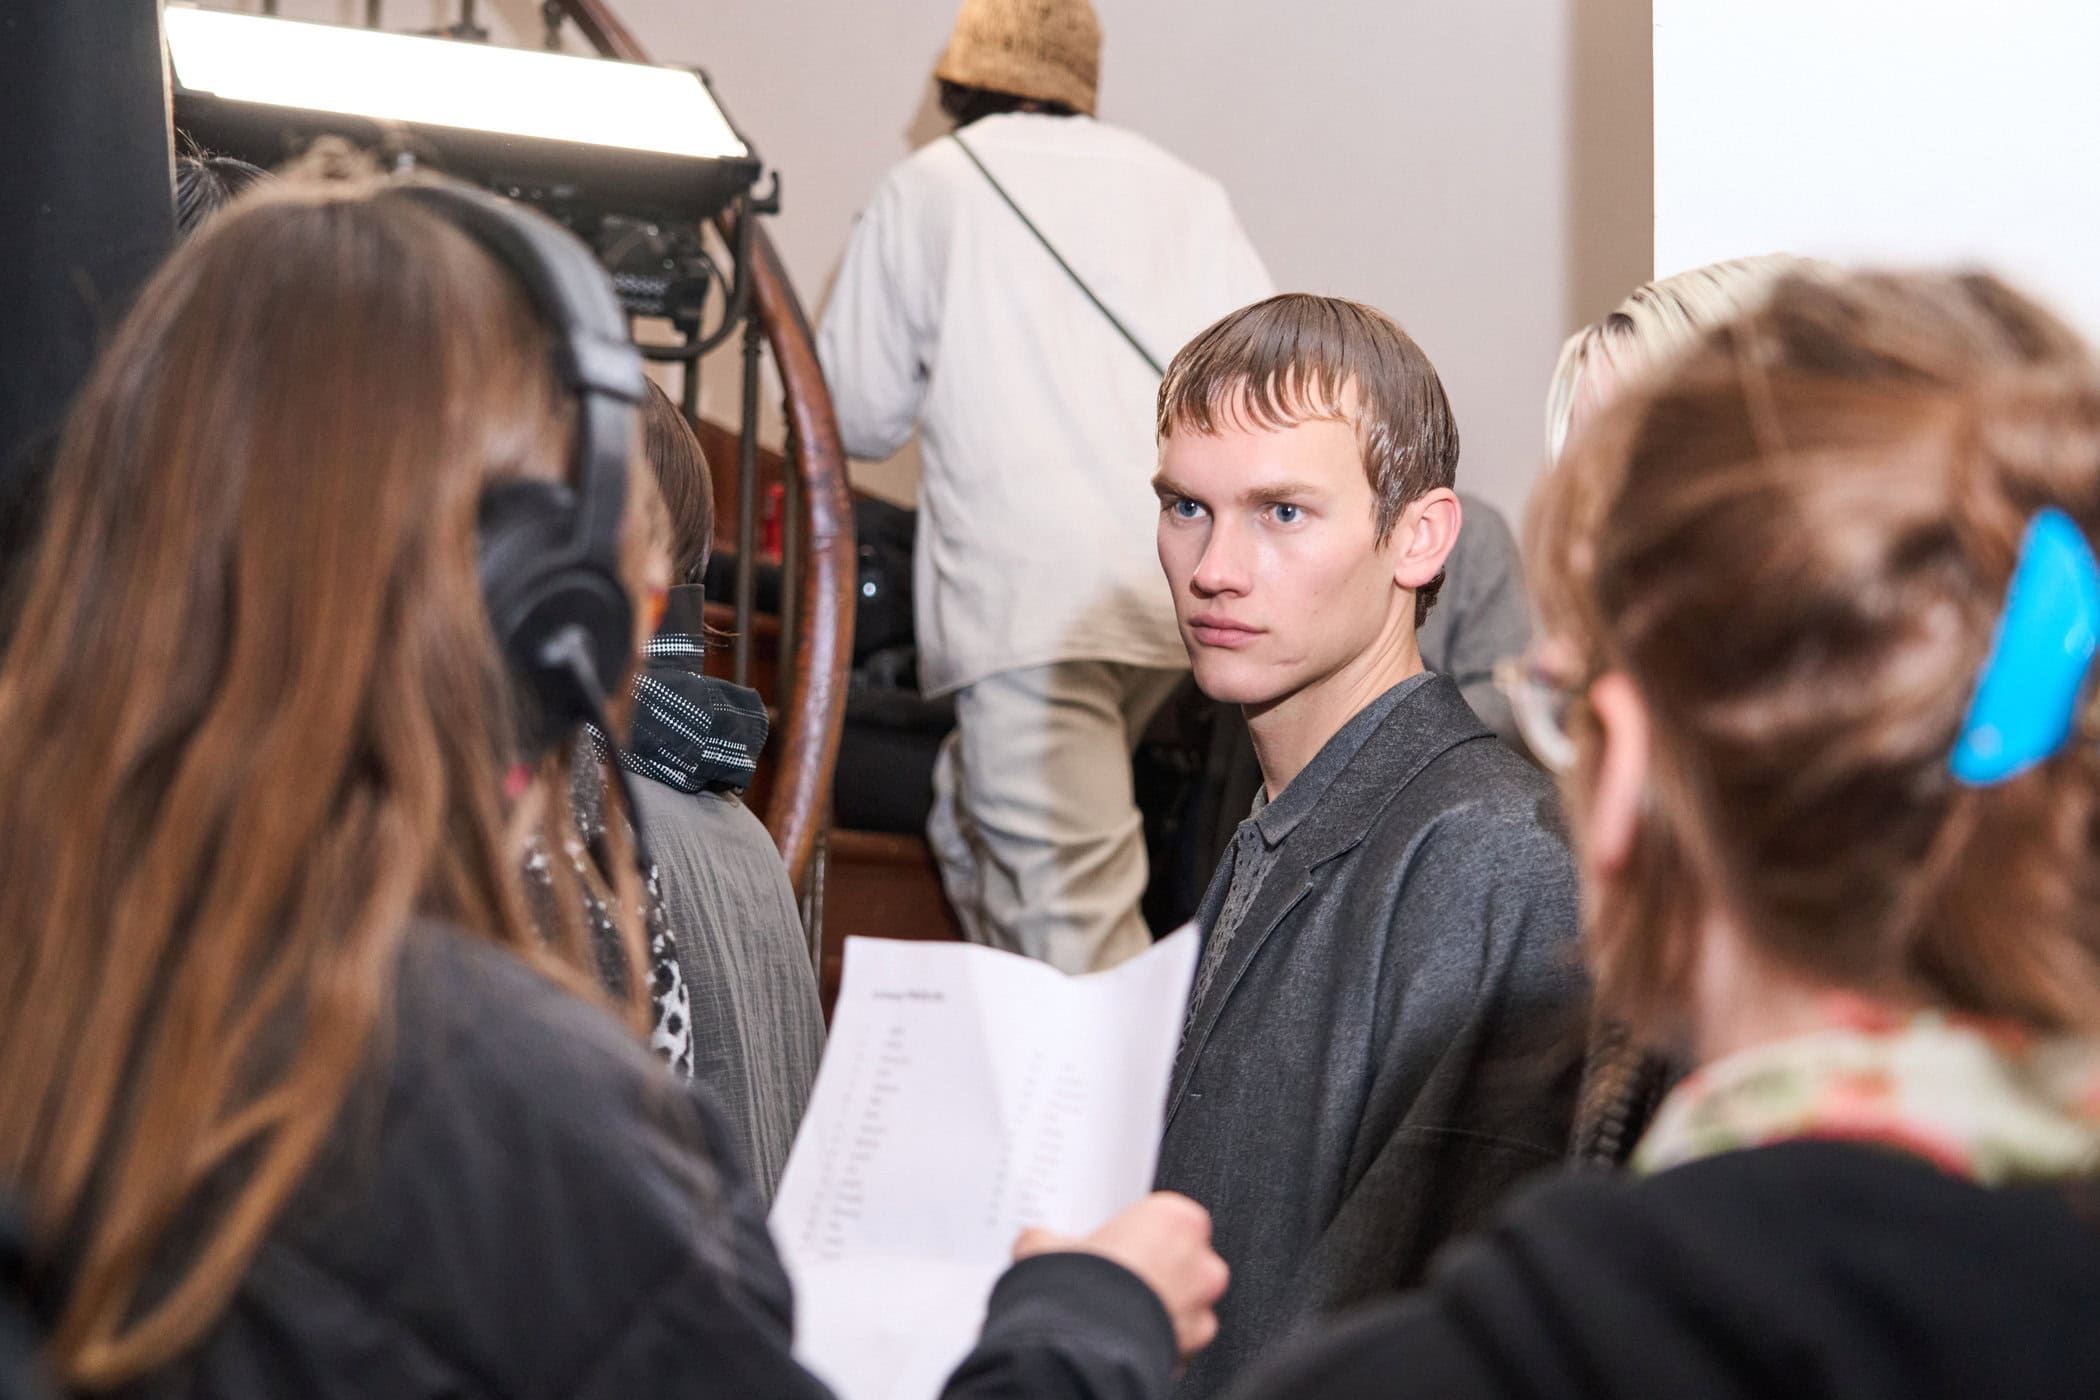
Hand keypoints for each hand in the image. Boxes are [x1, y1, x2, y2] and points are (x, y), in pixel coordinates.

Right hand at [1014, 1192, 1228, 1357]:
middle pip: (1182, 1258)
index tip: (1117, 1245)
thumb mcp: (1046, 1246)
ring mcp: (1201, 1306)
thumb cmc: (1076, 1289)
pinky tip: (1127, 1337)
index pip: (1166, 1217)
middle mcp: (1199, 1260)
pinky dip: (1158, 1338)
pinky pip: (1180, 1338)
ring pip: (1186, 1301)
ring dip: (1159, 1306)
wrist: (1081, 1349)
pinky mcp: (1194, 1345)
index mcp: (1174, 1218)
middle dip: (1153, 1270)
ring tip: (1119, 1313)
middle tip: (1116, 1279)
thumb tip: (1038, 1244)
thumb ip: (1050, 1239)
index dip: (1138, 1234)